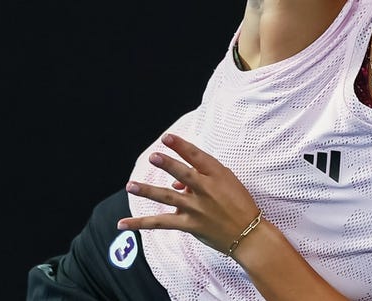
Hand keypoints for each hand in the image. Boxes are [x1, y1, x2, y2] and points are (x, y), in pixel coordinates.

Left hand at [118, 133, 261, 255]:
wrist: (248, 235)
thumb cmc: (238, 203)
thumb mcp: (226, 182)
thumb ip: (199, 177)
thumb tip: (175, 182)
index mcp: (217, 175)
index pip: (197, 157)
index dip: (181, 146)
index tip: (166, 137)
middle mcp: (206, 190)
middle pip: (184, 174)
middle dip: (169, 164)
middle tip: (154, 156)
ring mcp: (197, 208)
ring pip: (169, 198)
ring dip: (148, 191)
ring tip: (130, 185)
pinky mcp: (189, 225)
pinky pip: (161, 223)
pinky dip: (141, 223)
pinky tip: (123, 223)